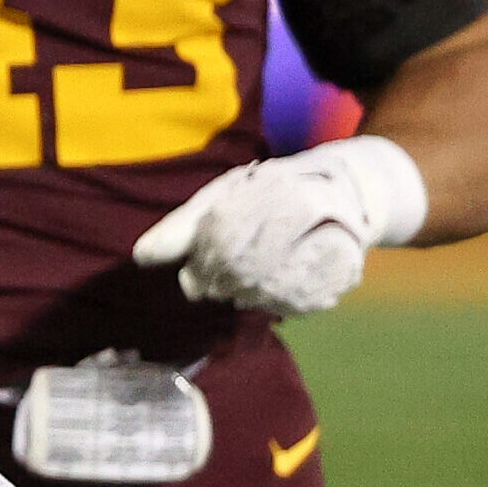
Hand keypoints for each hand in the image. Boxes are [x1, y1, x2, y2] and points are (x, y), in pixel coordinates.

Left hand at [130, 136, 428, 317]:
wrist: (343, 192)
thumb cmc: (268, 195)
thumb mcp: (224, 197)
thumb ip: (183, 227)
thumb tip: (142, 257)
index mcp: (277, 183)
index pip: (226, 231)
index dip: (204, 259)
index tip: (193, 275)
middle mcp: (312, 207)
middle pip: (248, 263)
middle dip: (221, 282)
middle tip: (211, 288)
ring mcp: (333, 240)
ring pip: (273, 287)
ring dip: (245, 296)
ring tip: (236, 290)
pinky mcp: (346, 272)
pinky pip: (300, 302)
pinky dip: (273, 304)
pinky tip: (264, 295)